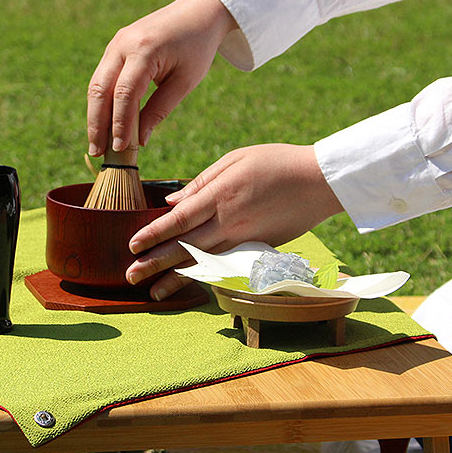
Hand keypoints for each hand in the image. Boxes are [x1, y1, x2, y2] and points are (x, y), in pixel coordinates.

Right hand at [87, 0, 236, 155]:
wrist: (197, 12)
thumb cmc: (196, 48)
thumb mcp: (185, 82)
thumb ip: (160, 110)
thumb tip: (140, 141)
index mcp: (144, 50)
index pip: (125, 94)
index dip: (120, 124)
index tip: (121, 149)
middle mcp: (123, 44)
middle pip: (100, 89)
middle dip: (97, 124)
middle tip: (97, 152)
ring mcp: (115, 44)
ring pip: (96, 85)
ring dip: (95, 116)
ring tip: (97, 145)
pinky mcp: (114, 48)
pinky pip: (102, 79)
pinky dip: (102, 103)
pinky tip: (104, 125)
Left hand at [125, 144, 343, 299]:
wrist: (320, 181)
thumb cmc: (276, 162)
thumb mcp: (235, 159)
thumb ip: (201, 182)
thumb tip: (172, 202)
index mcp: (219, 196)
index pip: (177, 220)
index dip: (152, 235)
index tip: (132, 246)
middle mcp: (228, 222)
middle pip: (184, 247)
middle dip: (155, 263)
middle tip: (130, 277)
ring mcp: (244, 239)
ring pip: (202, 263)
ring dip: (176, 279)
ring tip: (153, 293)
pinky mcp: (258, 249)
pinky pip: (224, 265)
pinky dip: (204, 277)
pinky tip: (190, 286)